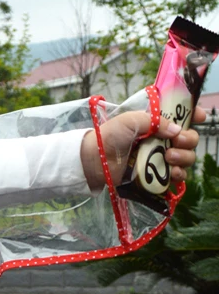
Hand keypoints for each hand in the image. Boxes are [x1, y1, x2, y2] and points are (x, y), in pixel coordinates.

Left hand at [80, 107, 203, 190]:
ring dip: (185, 157)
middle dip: (189, 139)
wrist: (94, 159)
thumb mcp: (132, 120)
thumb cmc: (109, 136)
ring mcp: (159, 159)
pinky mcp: (154, 176)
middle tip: (177, 141)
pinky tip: (173, 172)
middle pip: (190, 139)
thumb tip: (177, 130)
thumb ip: (156, 121)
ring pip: (186, 158)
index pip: (184, 118)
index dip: (195, 116)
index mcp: (158, 124)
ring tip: (169, 157)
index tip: (199, 117)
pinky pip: (176, 177)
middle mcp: (162, 140)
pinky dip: (179, 175)